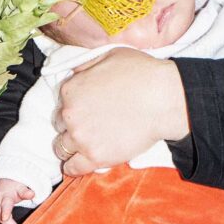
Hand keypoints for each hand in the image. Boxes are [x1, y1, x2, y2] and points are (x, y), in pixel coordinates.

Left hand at [54, 50, 189, 176]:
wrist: (164, 99)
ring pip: (61, 147)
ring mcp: (81, 137)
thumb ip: (87, 66)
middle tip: (88, 126)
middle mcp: (70, 114)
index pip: (61, 102)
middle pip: (60, 125)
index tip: (85, 110)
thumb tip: (77, 74)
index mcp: (71, 89)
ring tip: (84, 145)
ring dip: (71, 146)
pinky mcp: (95, 157)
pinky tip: (78, 164)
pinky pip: (72, 168)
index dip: (74, 106)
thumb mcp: (109, 55)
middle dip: (72, 125)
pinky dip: (73, 167)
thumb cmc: (142, 75)